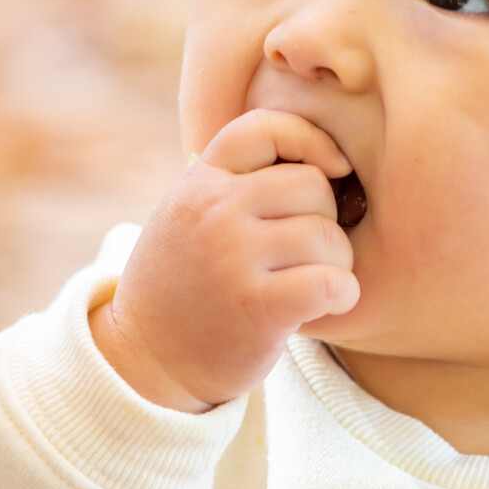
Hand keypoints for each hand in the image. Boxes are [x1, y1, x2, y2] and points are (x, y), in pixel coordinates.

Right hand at [92, 109, 358, 411]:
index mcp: (199, 182)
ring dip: (336, 263)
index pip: (265, 128)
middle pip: (312, 185)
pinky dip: (342, 293)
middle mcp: (214, 211)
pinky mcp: (256, 308)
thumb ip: (233, 183)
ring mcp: (232, 258)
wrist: (145, 360)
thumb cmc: (184, 286)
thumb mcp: (187, 215)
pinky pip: (330, 281)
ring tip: (312, 282)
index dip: (310, 140)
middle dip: (325, 219)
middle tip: (307, 253)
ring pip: (327, 235)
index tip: (331, 170)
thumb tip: (316, 156)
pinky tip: (328, 302)